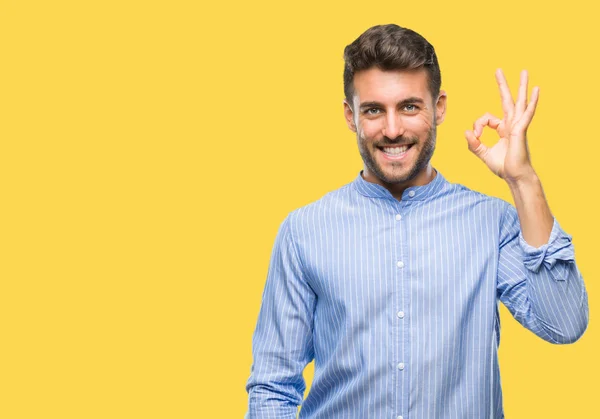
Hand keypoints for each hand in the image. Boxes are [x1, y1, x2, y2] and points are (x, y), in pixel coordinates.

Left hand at [464, 69, 539, 183]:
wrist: (515, 176)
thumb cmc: (504, 166)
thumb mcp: (483, 154)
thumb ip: (474, 144)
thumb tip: (466, 131)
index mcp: (503, 129)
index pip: (486, 118)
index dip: (477, 125)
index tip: (474, 135)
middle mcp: (512, 125)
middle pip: (507, 100)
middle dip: (502, 85)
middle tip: (498, 70)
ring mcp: (518, 126)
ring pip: (519, 102)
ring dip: (521, 86)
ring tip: (524, 71)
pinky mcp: (521, 131)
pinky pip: (526, 114)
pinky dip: (532, 102)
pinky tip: (536, 90)